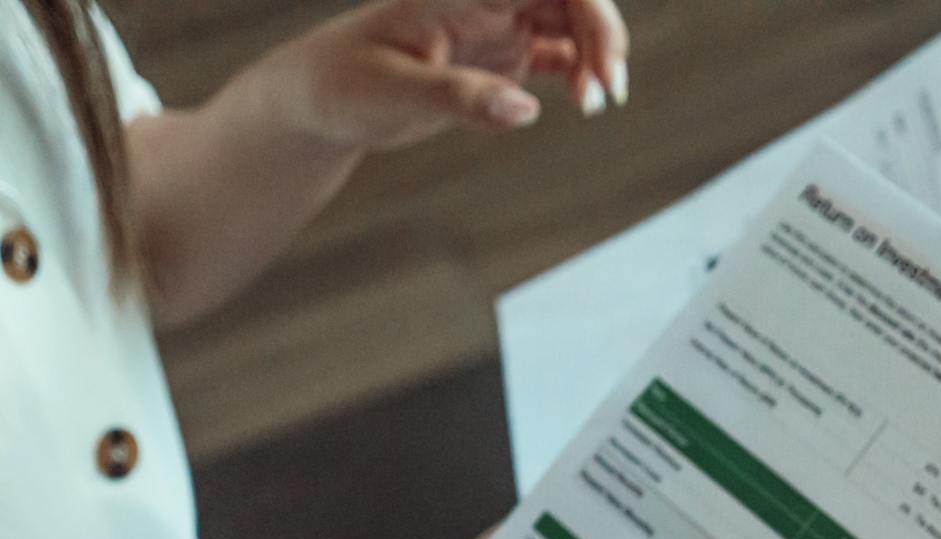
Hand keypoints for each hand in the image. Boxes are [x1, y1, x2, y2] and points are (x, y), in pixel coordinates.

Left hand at [268, 0, 629, 149]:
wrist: (320, 97)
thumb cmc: (345, 84)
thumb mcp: (396, 95)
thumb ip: (461, 99)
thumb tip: (527, 111)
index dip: (589, 12)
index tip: (600, 69)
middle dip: (603, 37)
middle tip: (607, 95)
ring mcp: (497, 23)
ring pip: (571, 22)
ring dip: (595, 58)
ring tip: (593, 106)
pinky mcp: (501, 53)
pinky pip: (559, 51)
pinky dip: (580, 73)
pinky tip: (584, 103)